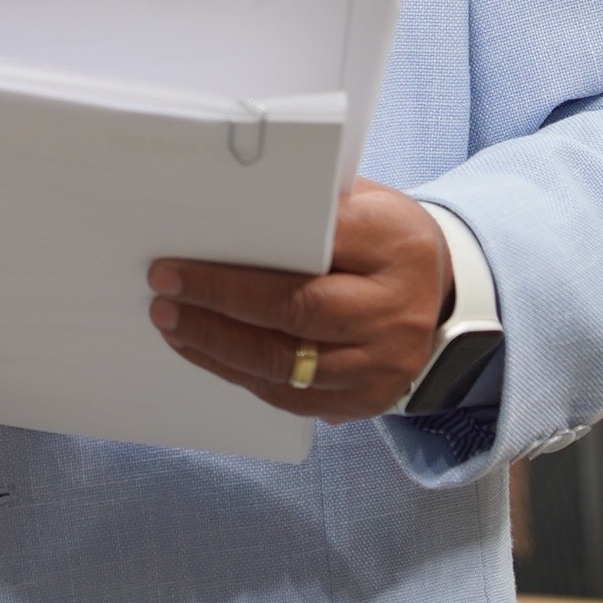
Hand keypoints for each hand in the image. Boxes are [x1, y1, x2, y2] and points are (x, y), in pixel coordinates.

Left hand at [148, 179, 450, 422]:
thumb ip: (306, 210)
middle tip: (164, 293)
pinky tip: (207, 354)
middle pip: (297, 313)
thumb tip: (219, 214)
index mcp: (393, 243)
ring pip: (289, 365)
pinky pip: (294, 398)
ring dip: (220, 347)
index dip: (238, 265)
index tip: (178, 261)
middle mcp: (395, 309)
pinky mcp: (370, 399)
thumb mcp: (360, 202)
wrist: (439, 291)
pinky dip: (243, 376)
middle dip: (219, 305)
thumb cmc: (380, 238)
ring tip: (173, 325)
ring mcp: (385, 363)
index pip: (309, 252)